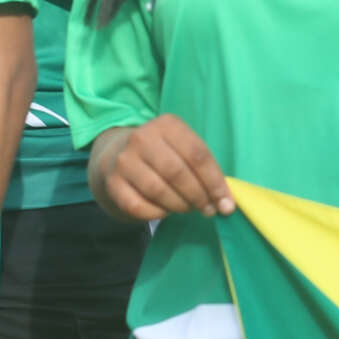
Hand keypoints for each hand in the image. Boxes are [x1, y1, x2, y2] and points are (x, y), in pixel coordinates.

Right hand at [93, 115, 233, 220]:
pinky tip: (165, 210)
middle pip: (178, 173)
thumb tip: (225, 202)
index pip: (198, 155)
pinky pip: (140, 207)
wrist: (114, 154)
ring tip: (187, 208)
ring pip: (159, 192)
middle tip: (208, 210)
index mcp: (167, 124)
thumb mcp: (181, 147)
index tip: (226, 204)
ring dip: (180, 206)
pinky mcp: (112, 182)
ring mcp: (124, 160)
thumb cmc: (161, 154)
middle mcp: (142, 138)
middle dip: (199, 197)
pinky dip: (157, 214)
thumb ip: (203, 168)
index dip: (215, 183)